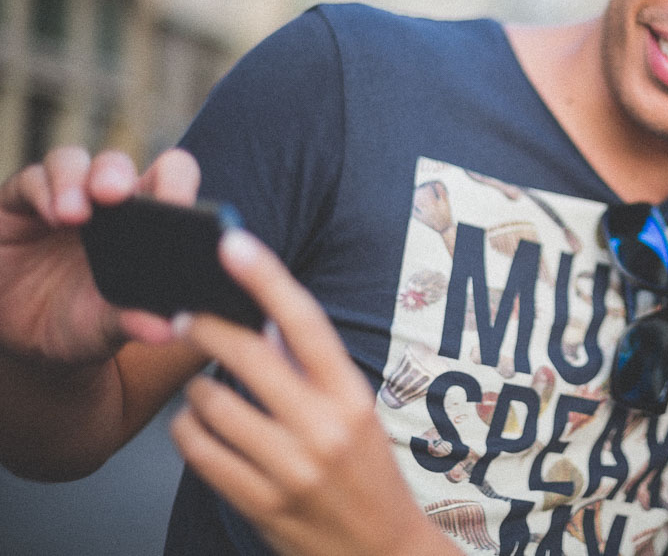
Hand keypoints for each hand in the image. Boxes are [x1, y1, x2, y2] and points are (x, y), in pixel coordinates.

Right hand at [0, 146, 198, 365]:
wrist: (22, 339)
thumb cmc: (81, 322)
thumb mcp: (107, 328)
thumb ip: (134, 323)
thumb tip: (168, 330)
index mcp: (144, 221)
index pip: (169, 178)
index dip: (177, 184)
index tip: (177, 207)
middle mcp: (104, 201)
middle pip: (117, 164)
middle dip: (118, 174)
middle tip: (117, 195)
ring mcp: (63, 195)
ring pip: (74, 162)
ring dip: (76, 182)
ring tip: (76, 215)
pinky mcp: (19, 201)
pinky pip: (32, 180)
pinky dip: (43, 192)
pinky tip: (52, 216)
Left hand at [170, 230, 458, 555]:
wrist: (380, 551)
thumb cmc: (368, 475)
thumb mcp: (354, 412)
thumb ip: (311, 367)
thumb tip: (267, 318)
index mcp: (352, 396)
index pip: (305, 321)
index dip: (266, 277)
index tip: (232, 243)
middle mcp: (323, 428)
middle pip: (246, 355)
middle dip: (205, 325)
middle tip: (186, 313)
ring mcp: (289, 468)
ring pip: (210, 403)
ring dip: (197, 389)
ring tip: (207, 390)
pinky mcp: (259, 503)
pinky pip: (197, 451)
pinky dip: (188, 431)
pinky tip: (199, 427)